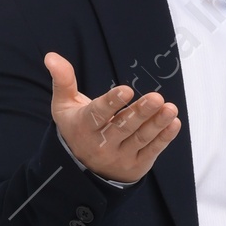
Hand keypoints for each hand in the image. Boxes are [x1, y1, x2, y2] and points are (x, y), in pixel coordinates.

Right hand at [44, 55, 179, 184]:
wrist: (81, 169)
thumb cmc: (77, 127)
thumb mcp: (64, 106)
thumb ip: (62, 80)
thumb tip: (51, 56)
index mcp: (84, 127)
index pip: (98, 114)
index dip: (112, 102)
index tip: (127, 90)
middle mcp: (101, 145)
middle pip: (123, 127)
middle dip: (140, 112)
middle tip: (157, 98)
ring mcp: (120, 157)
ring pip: (140, 139)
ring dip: (157, 124)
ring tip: (170, 109)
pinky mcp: (135, 166)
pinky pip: (151, 151)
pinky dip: (164, 138)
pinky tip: (173, 123)